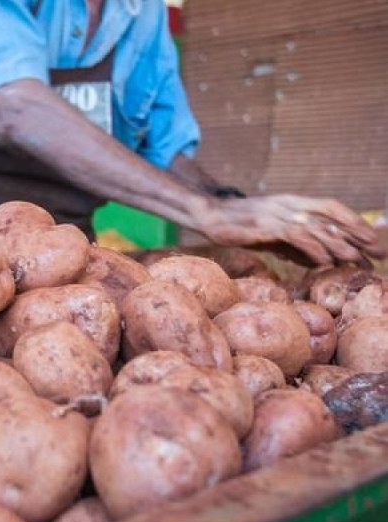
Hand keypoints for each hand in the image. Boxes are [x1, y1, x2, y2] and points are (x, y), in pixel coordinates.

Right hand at [194, 195, 385, 265]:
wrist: (207, 216)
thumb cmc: (237, 227)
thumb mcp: (271, 235)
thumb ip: (294, 244)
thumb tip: (319, 261)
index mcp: (291, 202)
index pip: (331, 207)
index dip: (354, 222)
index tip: (372, 240)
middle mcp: (288, 204)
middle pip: (331, 215)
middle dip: (356, 233)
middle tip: (377, 251)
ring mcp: (277, 213)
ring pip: (317, 226)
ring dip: (339, 244)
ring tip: (357, 260)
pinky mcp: (265, 225)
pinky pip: (296, 236)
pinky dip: (314, 249)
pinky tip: (325, 262)